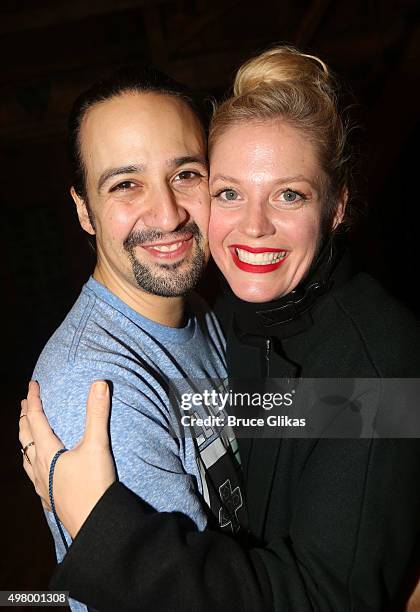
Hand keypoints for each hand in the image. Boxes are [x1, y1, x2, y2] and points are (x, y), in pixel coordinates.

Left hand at [19, 380, 115, 538]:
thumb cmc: (95, 485)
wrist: (95, 525)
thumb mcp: (98, 446)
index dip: (33, 400)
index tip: (32, 384)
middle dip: (25, 418)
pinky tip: (39, 473)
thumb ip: (97, 414)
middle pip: (25, 438)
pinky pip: (34, 479)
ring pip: (26, 460)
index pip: (36, 419)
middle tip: (24, 404)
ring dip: (25, 442)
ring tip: (26, 435)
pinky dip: (32, 466)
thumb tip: (98, 383)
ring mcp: (43, 486)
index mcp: (47, 452)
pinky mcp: (50, 499)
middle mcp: (39, 468)